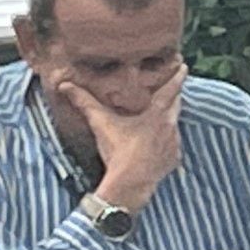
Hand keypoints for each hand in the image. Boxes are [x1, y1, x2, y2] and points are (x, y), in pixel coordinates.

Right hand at [57, 64, 187, 212]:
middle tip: (174, 87)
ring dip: (169, 119)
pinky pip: (172, 146)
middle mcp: (171, 126)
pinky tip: (158, 142)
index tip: (184, 66)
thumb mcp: (101, 124)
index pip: (171, 89)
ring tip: (162, 115)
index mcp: (158, 114)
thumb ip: (85, 103)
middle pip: (176, 105)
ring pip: (174, 125)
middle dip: (175, 96)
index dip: (177, 76)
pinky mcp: (173, 159)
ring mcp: (174, 144)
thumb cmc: (119, 151)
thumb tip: (66, 86)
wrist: (130, 183)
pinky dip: (166, 141)